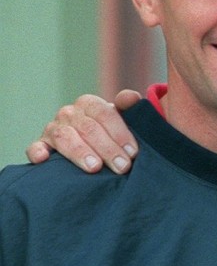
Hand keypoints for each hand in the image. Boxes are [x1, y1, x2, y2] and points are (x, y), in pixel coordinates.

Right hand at [25, 90, 142, 173]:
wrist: (90, 142)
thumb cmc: (110, 131)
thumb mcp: (122, 118)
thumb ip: (129, 107)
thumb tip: (131, 98)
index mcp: (89, 103)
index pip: (104, 114)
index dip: (120, 133)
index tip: (132, 152)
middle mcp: (69, 113)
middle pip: (88, 128)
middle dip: (107, 149)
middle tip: (122, 166)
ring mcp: (53, 128)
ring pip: (64, 137)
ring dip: (80, 153)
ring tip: (95, 168)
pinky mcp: (41, 144)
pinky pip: (35, 147)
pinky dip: (37, 151)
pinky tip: (44, 159)